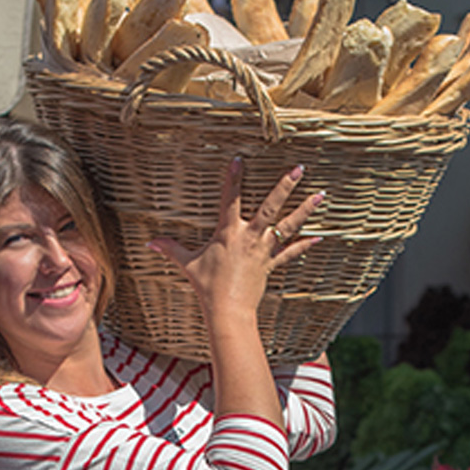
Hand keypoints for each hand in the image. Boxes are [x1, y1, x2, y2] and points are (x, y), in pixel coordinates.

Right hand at [147, 159, 324, 327]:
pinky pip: (291, 252)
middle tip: (299, 169)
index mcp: (228, 232)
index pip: (231, 199)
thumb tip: (150, 243)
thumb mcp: (187, 264)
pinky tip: (319, 237)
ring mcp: (263, 250)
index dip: (234, 178)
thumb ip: (170, 249)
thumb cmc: (207, 287)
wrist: (228, 310)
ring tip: (320, 195)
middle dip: (285, 186)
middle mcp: (249, 236)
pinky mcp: (271, 264)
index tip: (239, 159)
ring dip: (305, 210)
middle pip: (270, 206)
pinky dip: (305, 245)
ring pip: (287, 225)